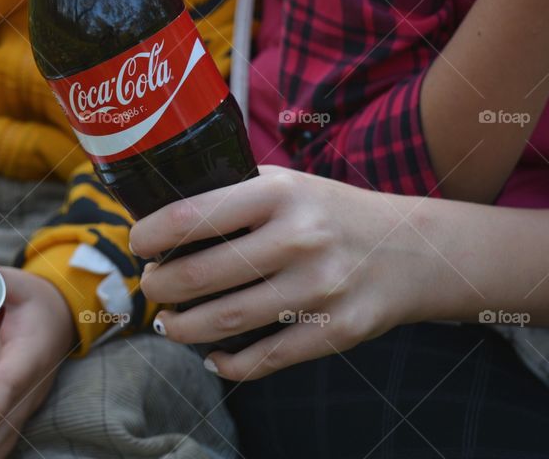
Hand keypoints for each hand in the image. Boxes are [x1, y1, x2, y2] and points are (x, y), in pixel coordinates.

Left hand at [0, 267, 75, 458]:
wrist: (64, 317)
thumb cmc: (34, 299)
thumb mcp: (16, 280)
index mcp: (31, 350)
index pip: (10, 384)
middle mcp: (32, 384)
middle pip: (5, 425)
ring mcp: (26, 402)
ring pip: (4, 440)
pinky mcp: (17, 411)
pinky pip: (1, 440)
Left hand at [131, 166, 443, 380]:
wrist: (411, 249)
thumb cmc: (328, 213)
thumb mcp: (286, 184)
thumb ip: (232, 194)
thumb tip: (159, 218)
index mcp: (280, 193)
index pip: (195, 215)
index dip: (152, 234)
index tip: (137, 244)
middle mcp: (300, 238)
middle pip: (203, 274)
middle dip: (161, 286)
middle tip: (151, 287)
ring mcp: (321, 287)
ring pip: (228, 321)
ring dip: (184, 328)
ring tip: (169, 323)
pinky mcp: (338, 329)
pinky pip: (268, 358)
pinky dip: (230, 364)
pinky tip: (212, 357)